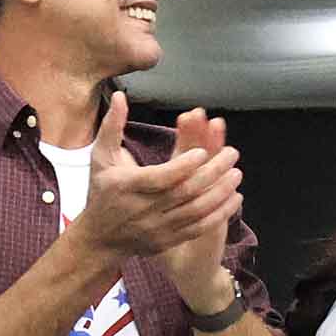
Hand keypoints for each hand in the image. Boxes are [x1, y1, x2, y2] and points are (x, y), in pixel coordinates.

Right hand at [71, 93, 244, 283]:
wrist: (99, 239)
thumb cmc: (102, 192)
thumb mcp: (100, 158)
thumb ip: (112, 127)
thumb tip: (122, 96)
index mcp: (129, 186)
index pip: (162, 177)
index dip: (185, 165)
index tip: (203, 150)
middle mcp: (144, 209)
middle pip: (185, 192)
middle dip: (213, 172)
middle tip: (232, 154)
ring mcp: (158, 227)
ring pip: (196, 211)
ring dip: (221, 192)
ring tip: (237, 174)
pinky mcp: (168, 240)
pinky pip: (199, 227)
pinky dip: (219, 213)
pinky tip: (234, 198)